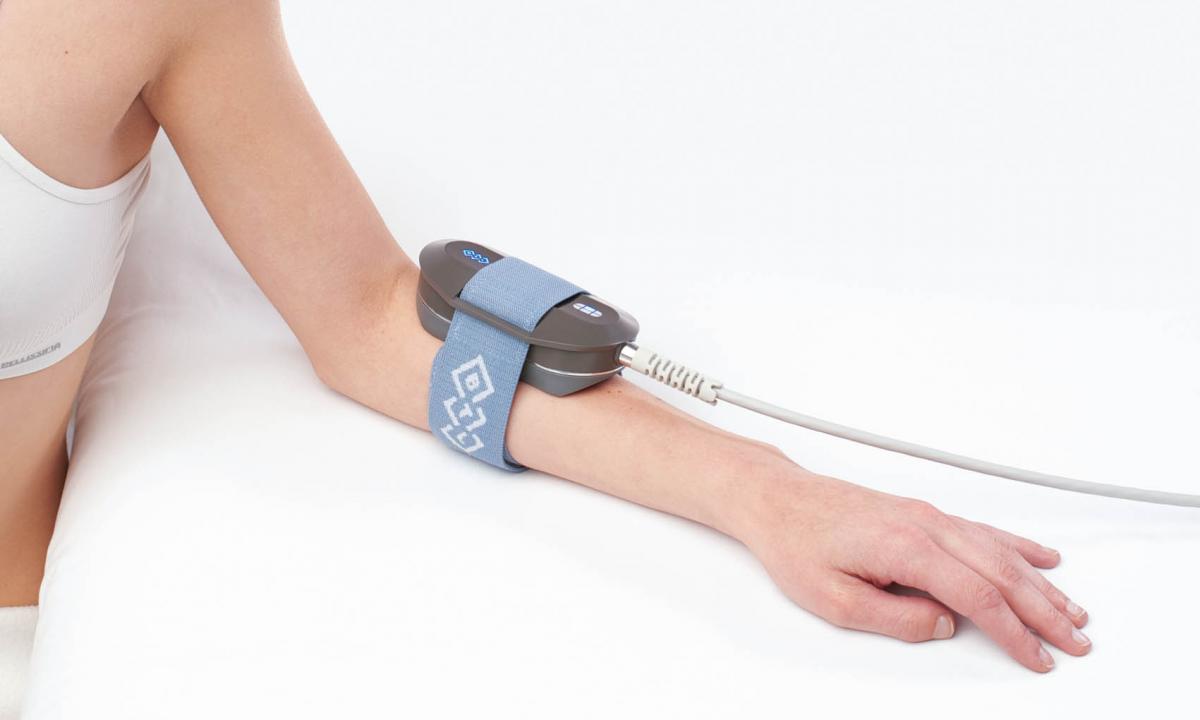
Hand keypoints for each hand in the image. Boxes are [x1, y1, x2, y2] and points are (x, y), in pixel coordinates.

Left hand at [736, 465, 1090, 671]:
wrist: (776, 499)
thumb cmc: (796, 542)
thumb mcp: (834, 599)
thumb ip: (895, 618)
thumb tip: (943, 626)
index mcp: (906, 547)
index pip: (978, 596)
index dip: (1014, 632)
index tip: (1038, 658)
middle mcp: (925, 525)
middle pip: (1002, 571)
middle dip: (1044, 610)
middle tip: (1076, 642)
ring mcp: (926, 515)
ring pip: (999, 550)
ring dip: (1040, 582)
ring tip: (1073, 611)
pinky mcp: (921, 513)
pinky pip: (983, 530)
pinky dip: (1018, 546)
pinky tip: (1041, 557)